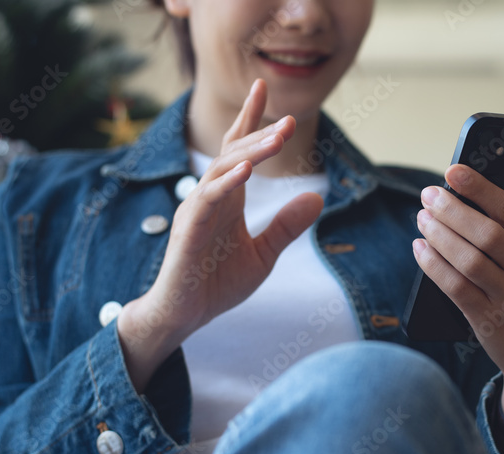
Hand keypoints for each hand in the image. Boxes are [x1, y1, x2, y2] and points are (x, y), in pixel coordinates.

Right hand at [118, 79, 323, 391]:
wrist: (185, 315)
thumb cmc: (216, 283)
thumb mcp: (264, 254)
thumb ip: (287, 226)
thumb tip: (318, 197)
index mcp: (228, 199)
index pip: (239, 150)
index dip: (251, 119)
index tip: (264, 88)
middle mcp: (210, 197)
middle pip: (234, 153)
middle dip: (260, 133)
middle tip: (290, 119)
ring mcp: (196, 211)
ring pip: (222, 169)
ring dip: (251, 153)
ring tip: (278, 138)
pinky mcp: (187, 230)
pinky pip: (206, 199)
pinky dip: (226, 183)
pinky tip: (246, 171)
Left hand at [413, 162, 503, 429]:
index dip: (479, 188)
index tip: (452, 171)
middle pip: (486, 233)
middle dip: (452, 211)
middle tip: (428, 195)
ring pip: (468, 260)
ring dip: (439, 236)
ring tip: (422, 219)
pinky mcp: (489, 321)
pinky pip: (455, 288)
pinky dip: (434, 266)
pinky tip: (420, 249)